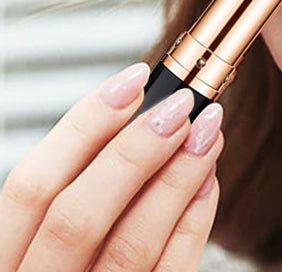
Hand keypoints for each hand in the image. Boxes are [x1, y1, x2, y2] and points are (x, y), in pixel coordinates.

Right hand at [0, 63, 223, 270]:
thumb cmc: (67, 271)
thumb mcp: (41, 246)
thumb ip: (70, 196)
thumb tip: (134, 117)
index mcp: (4, 264)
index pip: (30, 188)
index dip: (83, 126)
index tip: (132, 80)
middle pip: (76, 216)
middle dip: (134, 151)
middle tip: (182, 105)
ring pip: (129, 246)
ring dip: (176, 178)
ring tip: (209, 131)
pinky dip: (193, 225)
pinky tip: (210, 183)